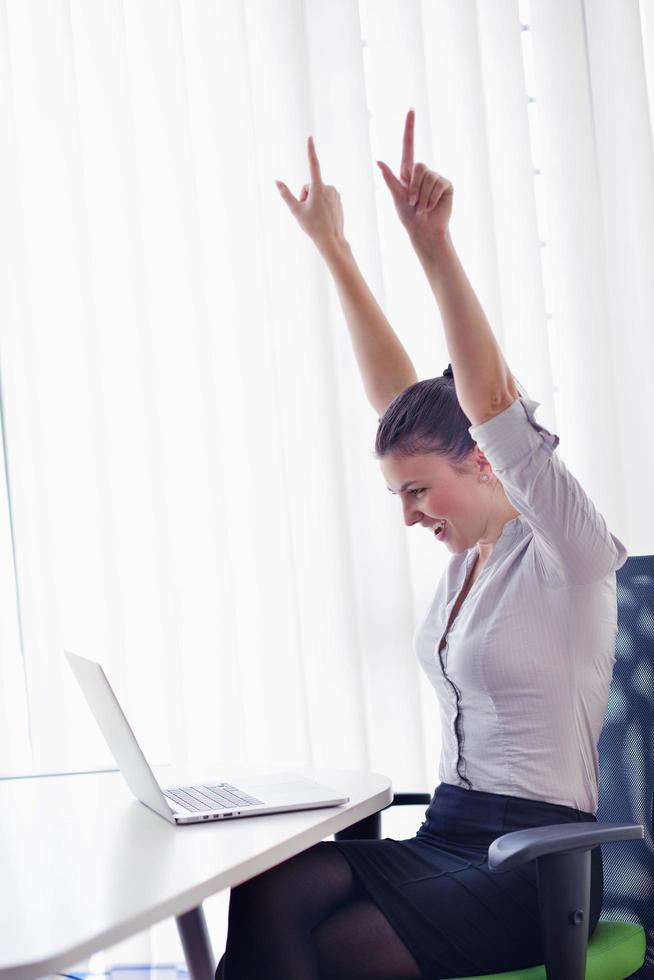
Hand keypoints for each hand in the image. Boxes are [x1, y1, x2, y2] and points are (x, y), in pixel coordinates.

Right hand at [275, 136, 345, 254]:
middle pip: (309, 186)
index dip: (310, 150)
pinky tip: (323, 215)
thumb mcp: (296, 210)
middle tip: (309, 212)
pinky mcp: (338, 198)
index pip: (313, 164)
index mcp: (318, 188)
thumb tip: (276, 181)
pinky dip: (321, 203)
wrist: (331, 239)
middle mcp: (328, 187)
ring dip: (313, 200)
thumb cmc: (313, 226)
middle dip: (306, 196)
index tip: (310, 138)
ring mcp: (335, 193)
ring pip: (317, 191)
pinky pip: (325, 196)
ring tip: (317, 215)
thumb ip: (285, 194)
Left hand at [376, 109, 452, 255]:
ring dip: (423, 196)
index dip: (410, 128)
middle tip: (413, 204)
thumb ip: (389, 178)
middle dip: (414, 188)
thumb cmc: (408, 217)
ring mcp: (435, 177)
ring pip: (428, 177)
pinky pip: (439, 183)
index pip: (408, 145)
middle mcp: (422, 172)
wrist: (425, 230)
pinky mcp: (446, 185)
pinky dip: (432, 197)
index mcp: (407, 172)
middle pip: (419, 166)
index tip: (411, 109)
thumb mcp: (396, 197)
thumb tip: (378, 160)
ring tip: (422, 208)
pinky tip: (432, 206)